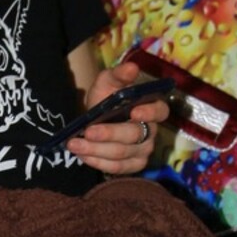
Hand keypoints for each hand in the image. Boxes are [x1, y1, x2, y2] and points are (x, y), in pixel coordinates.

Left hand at [66, 58, 168, 174]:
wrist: (95, 118)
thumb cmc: (106, 98)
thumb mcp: (108, 82)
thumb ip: (119, 74)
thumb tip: (132, 68)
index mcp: (152, 107)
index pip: (160, 112)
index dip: (150, 113)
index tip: (133, 112)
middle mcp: (151, 131)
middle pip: (135, 136)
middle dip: (109, 134)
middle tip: (87, 131)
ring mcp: (144, 150)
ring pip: (123, 154)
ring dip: (97, 150)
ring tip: (75, 144)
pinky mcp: (133, 165)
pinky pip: (118, 168)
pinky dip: (98, 162)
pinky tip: (83, 155)